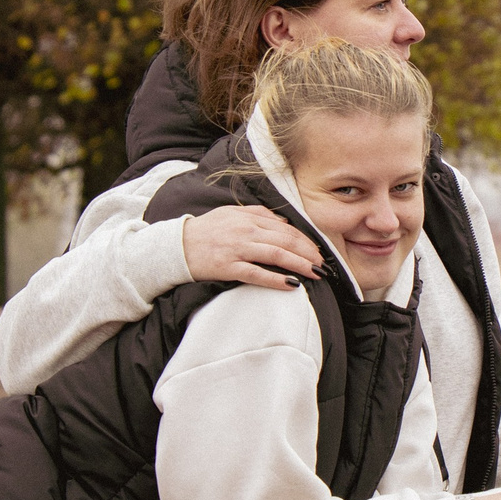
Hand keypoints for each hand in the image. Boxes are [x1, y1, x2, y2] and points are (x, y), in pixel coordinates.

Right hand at [179, 206, 323, 290]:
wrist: (177, 246)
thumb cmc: (206, 230)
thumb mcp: (231, 213)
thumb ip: (258, 214)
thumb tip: (283, 222)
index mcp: (248, 217)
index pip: (284, 228)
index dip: (304, 240)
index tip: (317, 251)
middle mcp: (245, 231)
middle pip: (285, 241)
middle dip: (308, 253)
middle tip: (322, 264)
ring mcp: (237, 249)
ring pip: (276, 256)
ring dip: (299, 265)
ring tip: (316, 273)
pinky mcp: (228, 268)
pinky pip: (257, 274)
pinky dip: (276, 279)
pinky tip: (291, 285)